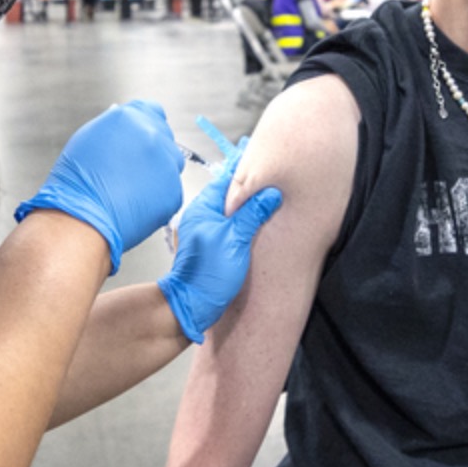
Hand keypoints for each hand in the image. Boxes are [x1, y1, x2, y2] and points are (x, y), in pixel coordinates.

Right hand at [15, 100, 183, 273]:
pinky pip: (171, 190)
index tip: (142, 141)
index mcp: (129, 117)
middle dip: (153, 152)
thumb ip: (117, 128)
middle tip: (132, 171)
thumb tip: (129, 128)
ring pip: (172, 164)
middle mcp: (152, 135)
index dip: (148, 127)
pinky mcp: (174, 190)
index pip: (153, 112)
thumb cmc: (76, 182)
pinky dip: (158, 198)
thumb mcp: (91, 138)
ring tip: (131, 189)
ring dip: (158, 174)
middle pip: (165, 138)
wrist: (81, 216)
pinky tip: (136, 204)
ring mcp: (165, 162)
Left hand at [157, 155, 282, 343]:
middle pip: (230, 193)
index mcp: (203, 208)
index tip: (266, 161)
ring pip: (231, 209)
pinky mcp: (213, 244)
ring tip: (270, 198)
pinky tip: (259, 222)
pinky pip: (231, 225)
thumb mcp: (235, 240)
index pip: (227, 179)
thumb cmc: (208, 274)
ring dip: (249, 205)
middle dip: (251, 187)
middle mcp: (202, 215)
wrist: (193, 304)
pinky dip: (245, 220)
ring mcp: (207, 230)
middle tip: (274, 180)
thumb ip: (252, 214)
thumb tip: (270, 194)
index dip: (247, 171)